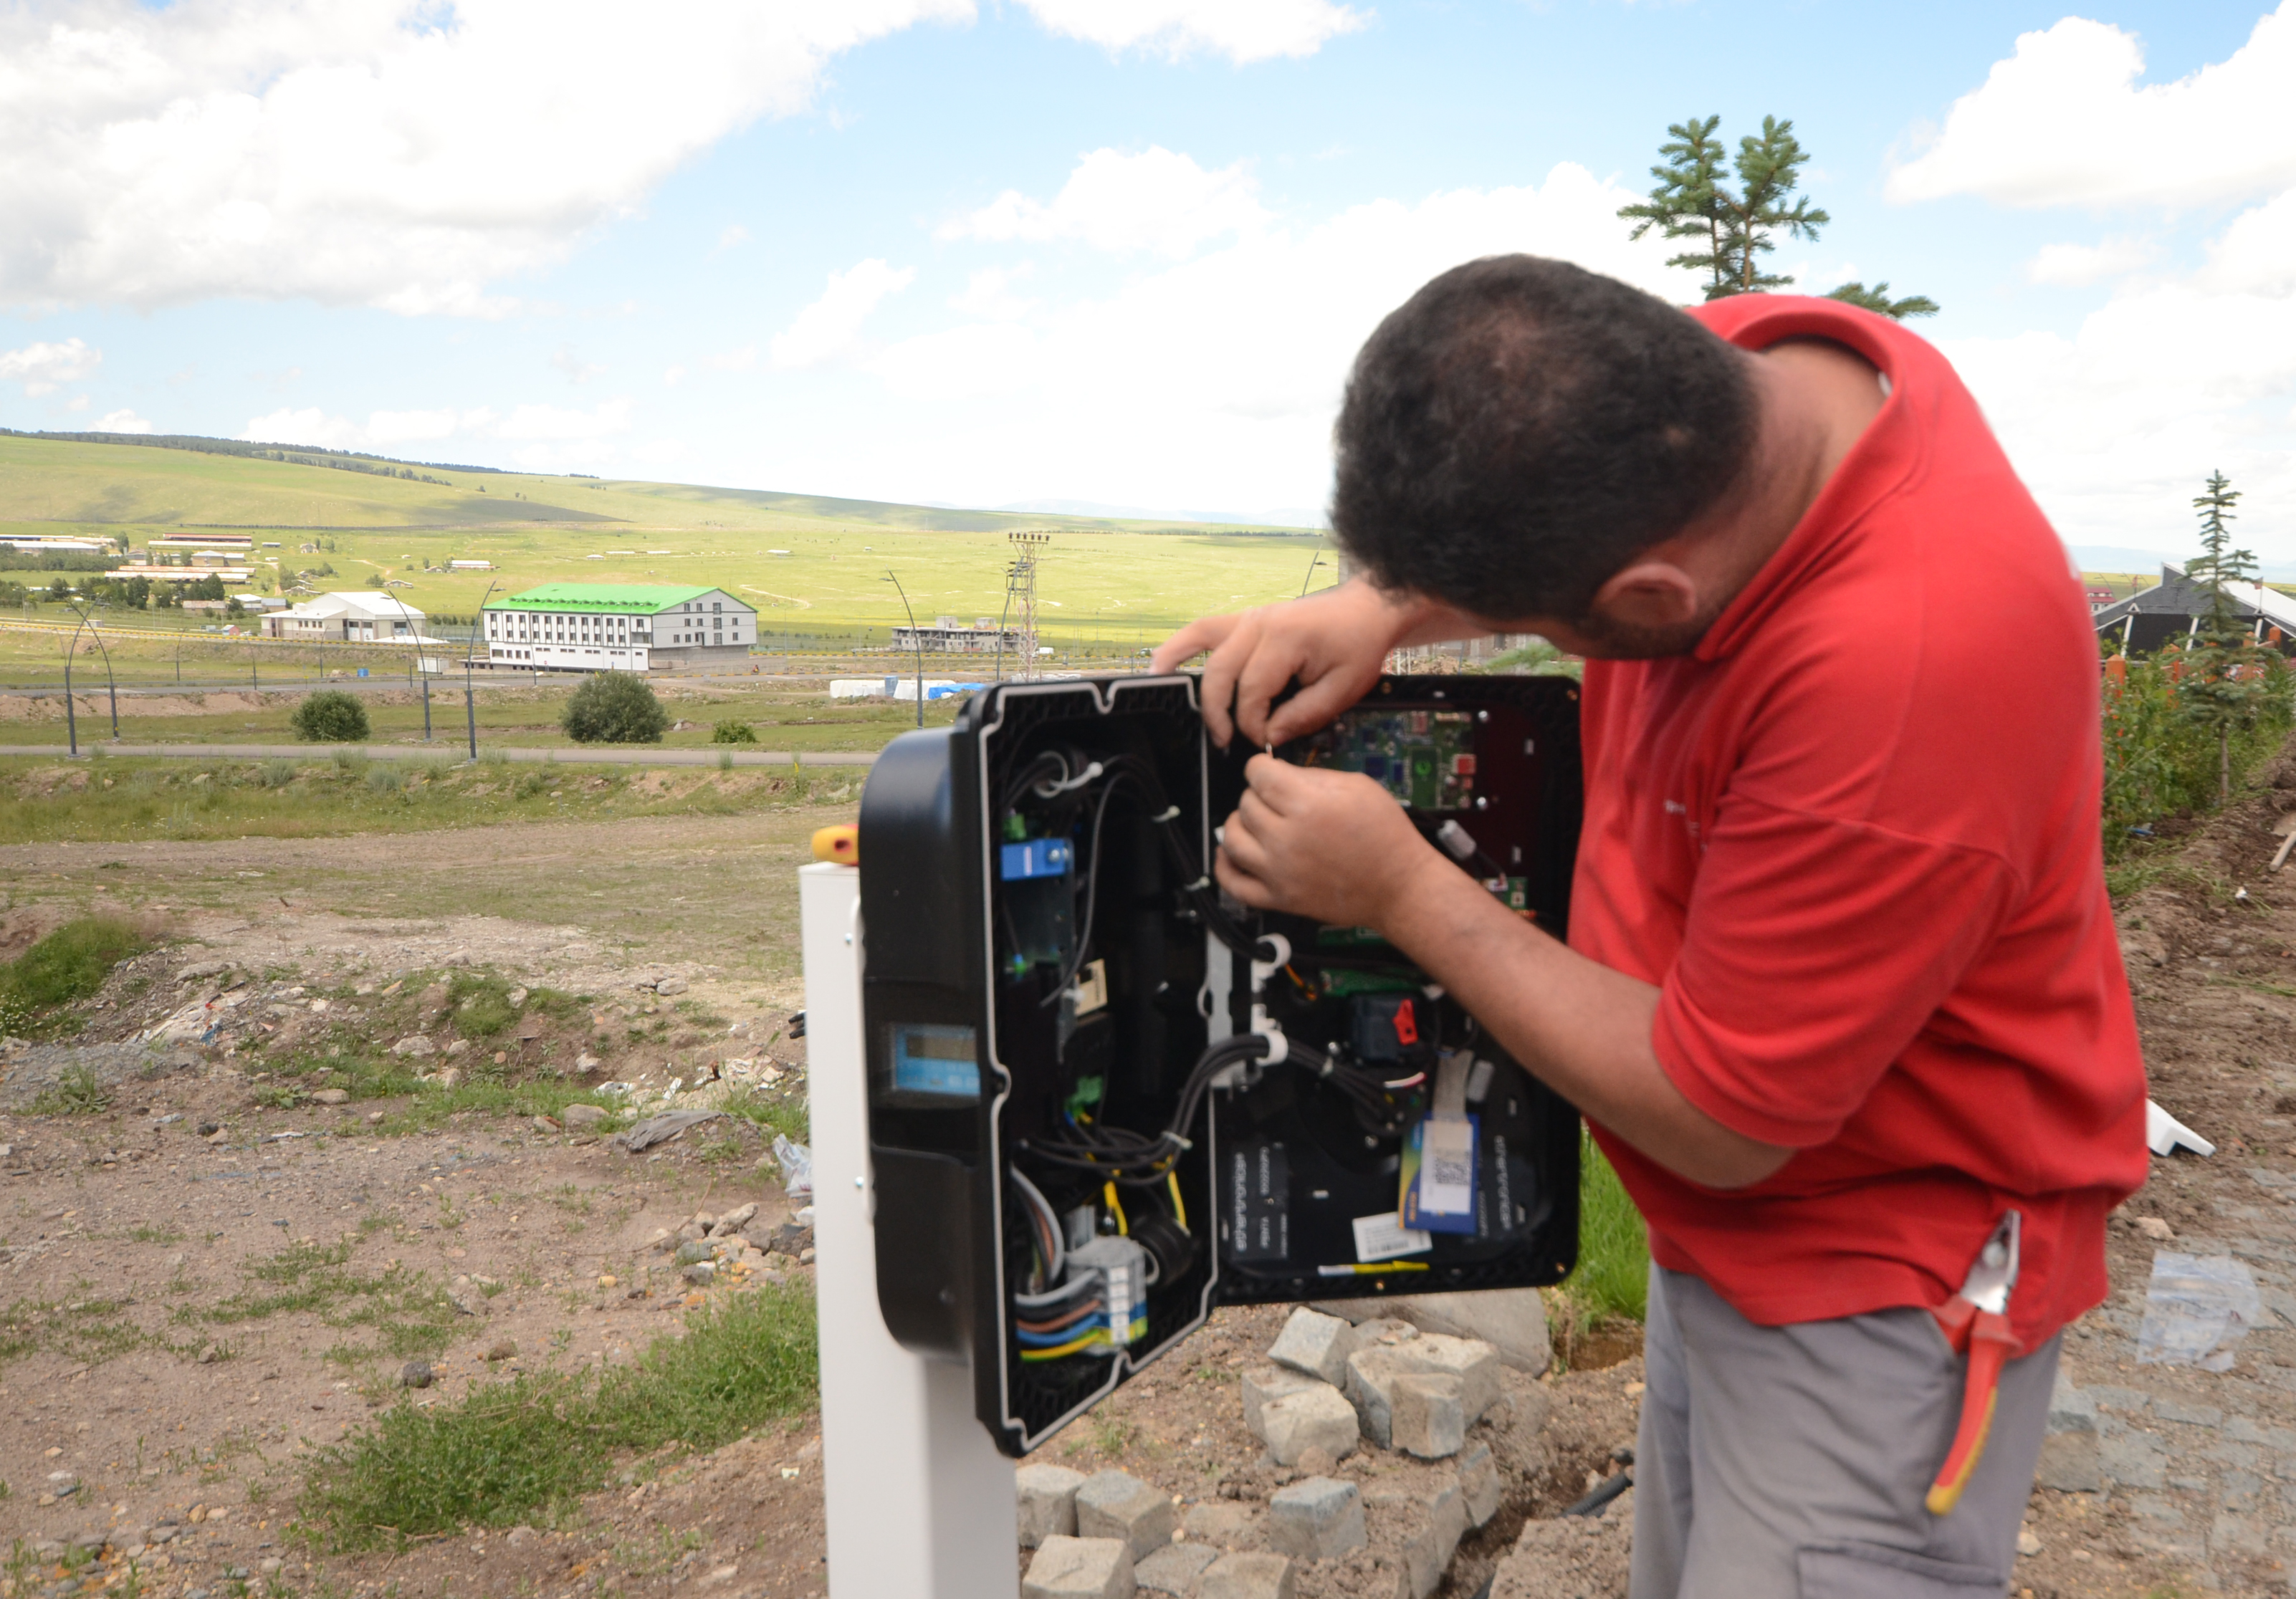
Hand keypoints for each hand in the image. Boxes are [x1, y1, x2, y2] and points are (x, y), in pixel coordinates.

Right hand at [1151, 580, 1413, 747]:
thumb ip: (1303, 715)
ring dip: (1184, 674)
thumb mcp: (1342, 689)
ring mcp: (1249, 617)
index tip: (1265, 742)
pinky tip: (1161, 664)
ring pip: (1202, 645)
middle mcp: (1259, 623)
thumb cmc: (1359, 647)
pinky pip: (1204, 629)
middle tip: (1225, 742)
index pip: (1252, 691)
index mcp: (1285, 639)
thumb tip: (1267, 735)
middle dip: (1219, 713)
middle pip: (1221, 672)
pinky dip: (1181, 646)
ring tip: (1166, 697)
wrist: (1368, 609)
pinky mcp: (1246, 619)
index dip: (1253, 724)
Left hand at [1215, 754, 1447, 930]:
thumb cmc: (1386, 838)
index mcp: (1307, 805)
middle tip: (1276, 799)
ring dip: (1239, 825)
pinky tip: (1231, 854)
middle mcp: (1287, 839)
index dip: (1261, 767)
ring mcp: (1279, 872)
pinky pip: (1232, 884)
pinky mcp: (1279, 899)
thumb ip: (1312, 776)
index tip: (1267, 771)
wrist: (1400, 887)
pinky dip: (1225, 866)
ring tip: (1256, 822)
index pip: (1257, 774)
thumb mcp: (1357, 786)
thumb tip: (1279, 772)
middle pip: (1245, 804)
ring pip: (1232, 838)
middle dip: (1258, 795)